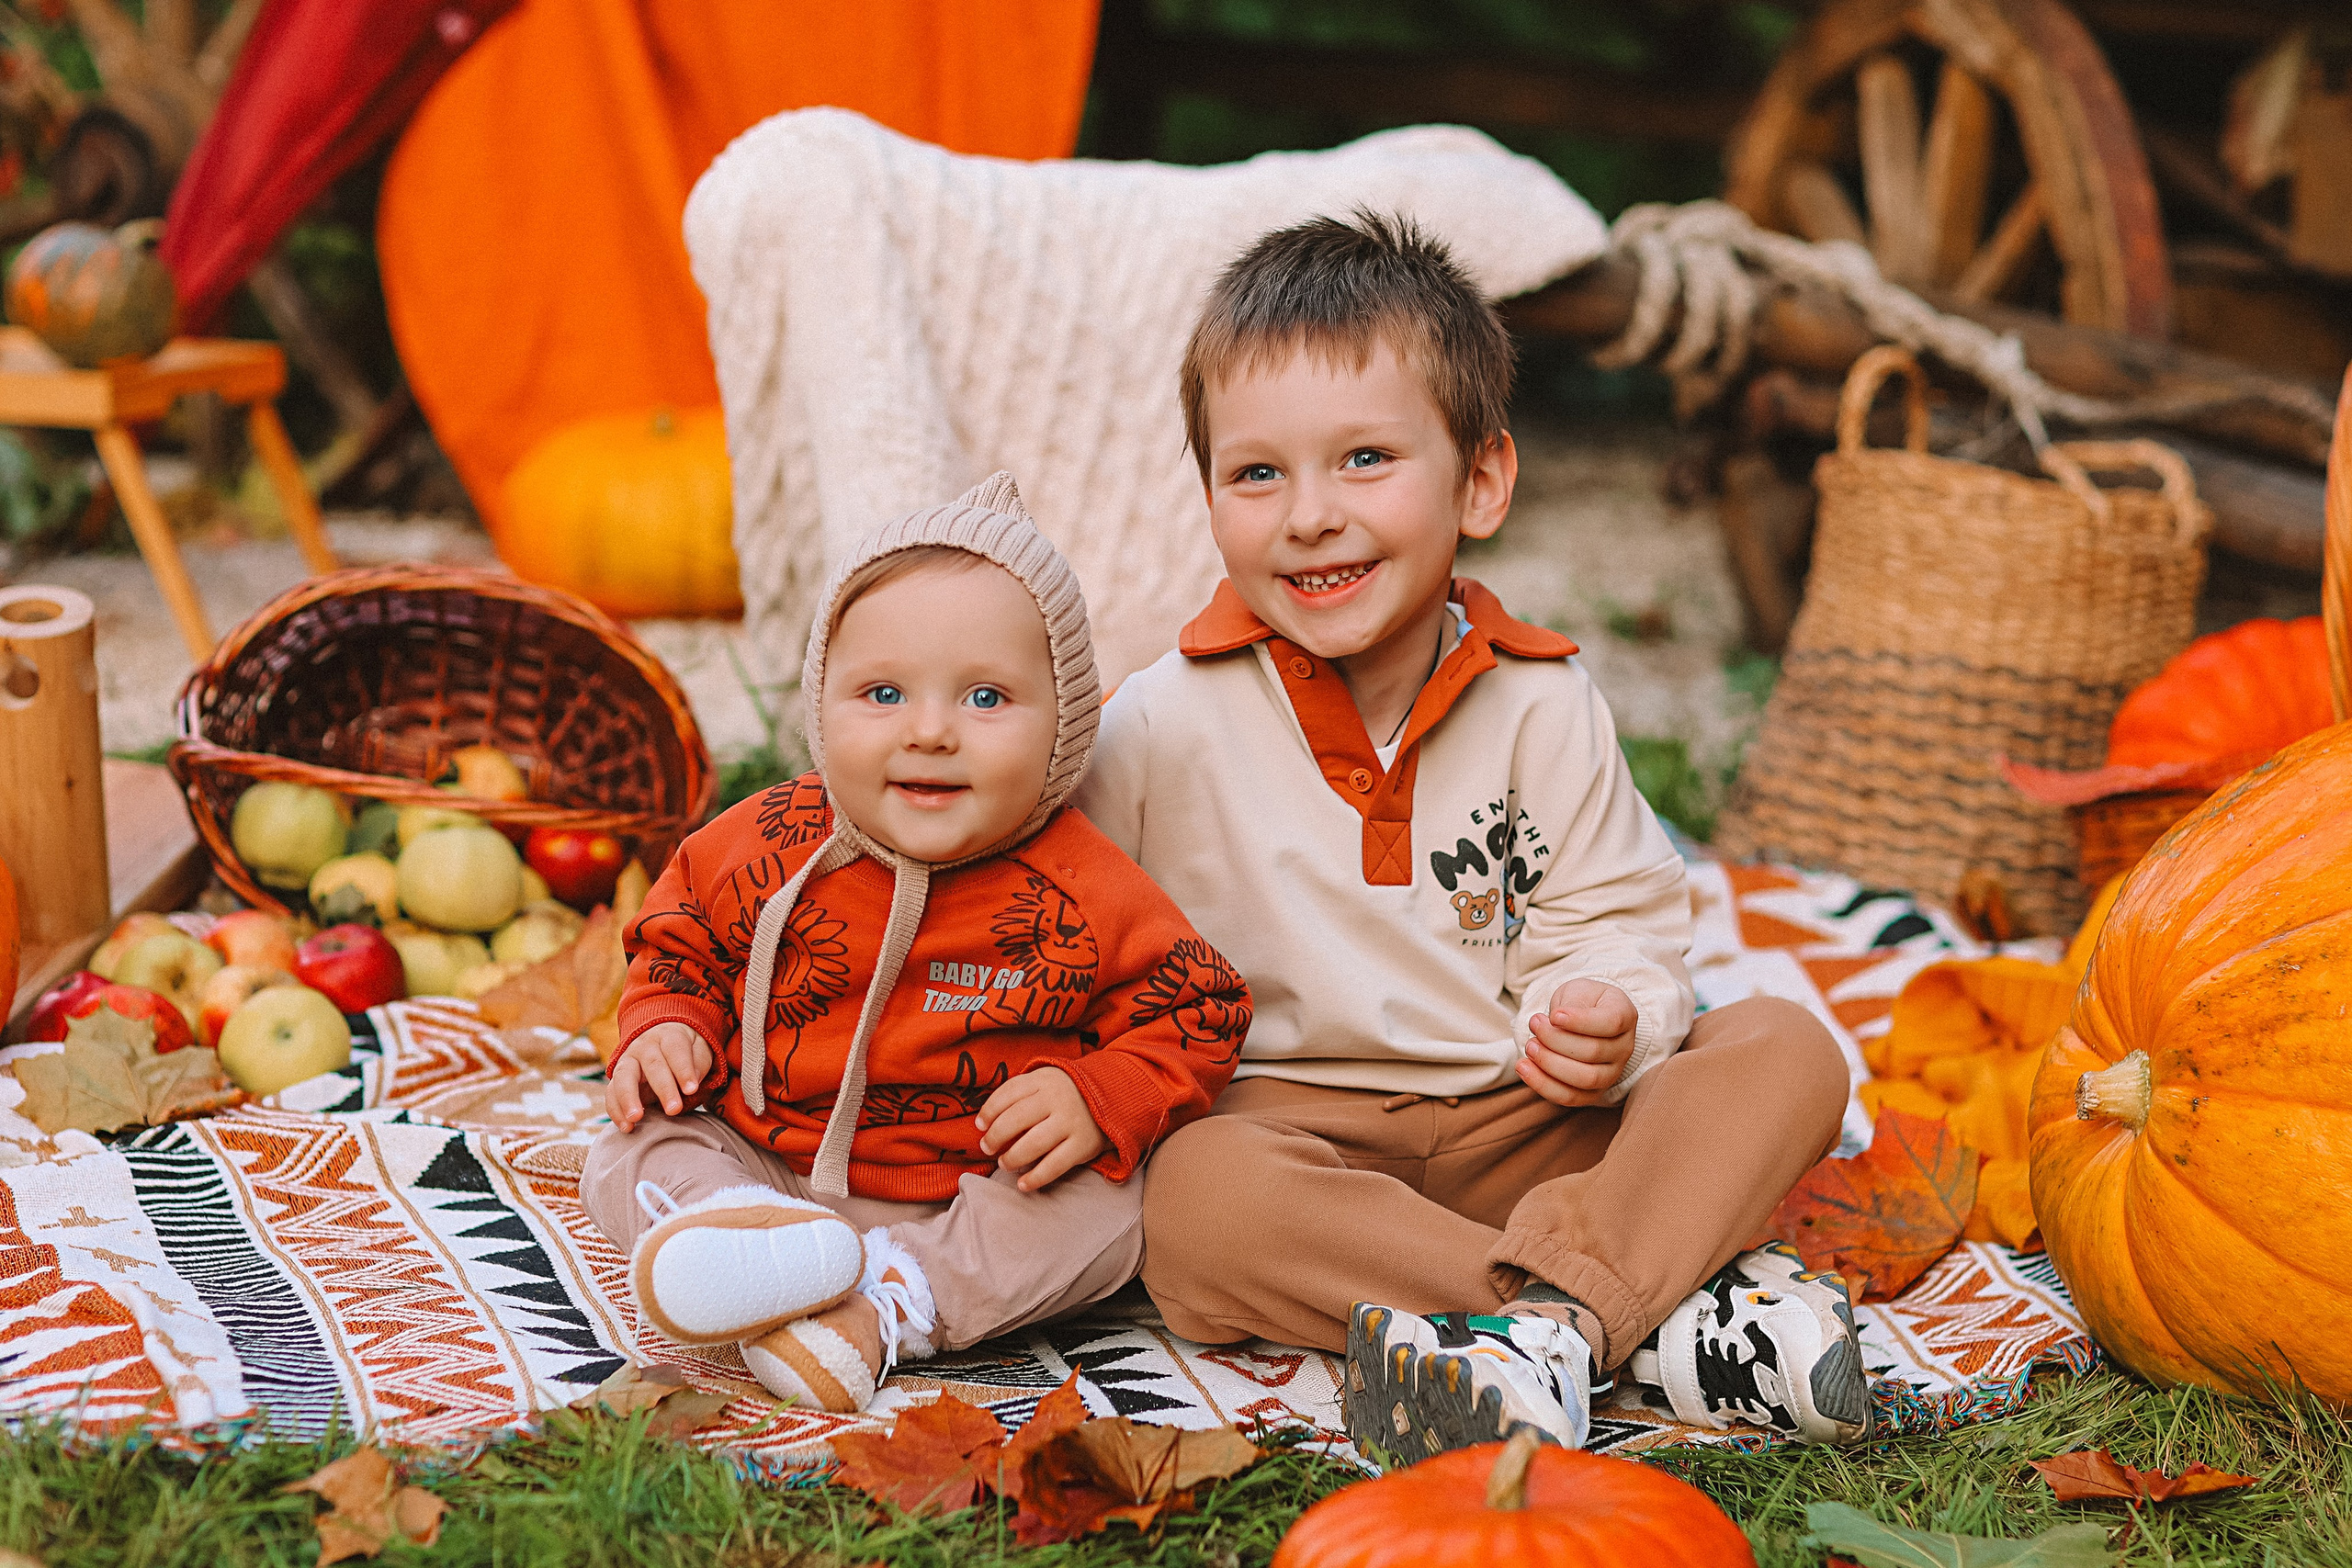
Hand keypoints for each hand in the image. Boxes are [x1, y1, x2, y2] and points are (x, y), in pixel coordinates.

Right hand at [606, 1022, 714, 1129]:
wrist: (662, 1044)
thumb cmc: (686, 1051)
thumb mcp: (699, 1050)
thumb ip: (699, 1064)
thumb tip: (691, 1083)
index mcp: (668, 1036)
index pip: (676, 1051)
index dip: (683, 1070)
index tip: (692, 1090)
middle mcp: (645, 1046)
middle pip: (653, 1065)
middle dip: (663, 1089)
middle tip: (674, 1110)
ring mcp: (627, 1062)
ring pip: (624, 1077)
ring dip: (628, 1099)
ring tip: (636, 1118)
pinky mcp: (617, 1079)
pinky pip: (611, 1094)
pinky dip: (616, 1111)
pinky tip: (626, 1127)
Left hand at [974, 1067, 1105, 1191]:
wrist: (1116, 1097)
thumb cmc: (1068, 1094)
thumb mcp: (1047, 1083)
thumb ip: (1021, 1094)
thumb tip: (987, 1122)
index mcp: (1044, 1080)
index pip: (1008, 1093)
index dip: (989, 1111)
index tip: (980, 1125)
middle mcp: (1058, 1099)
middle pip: (1016, 1118)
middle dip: (995, 1136)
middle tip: (988, 1148)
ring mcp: (1071, 1121)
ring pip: (1033, 1144)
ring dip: (1012, 1158)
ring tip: (1005, 1164)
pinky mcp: (1083, 1144)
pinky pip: (1055, 1165)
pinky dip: (1035, 1178)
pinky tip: (1023, 1184)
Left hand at [1518, 979, 1636, 1108]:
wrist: (1584, 1018)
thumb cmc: (1582, 1001)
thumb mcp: (1578, 990)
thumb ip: (1571, 1003)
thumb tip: (1554, 1023)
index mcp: (1625, 1016)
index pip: (1610, 1023)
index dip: (1579, 1021)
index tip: (1553, 1015)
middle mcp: (1624, 1048)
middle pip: (1593, 1052)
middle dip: (1555, 1040)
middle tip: (1534, 1024)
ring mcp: (1612, 1073)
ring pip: (1584, 1079)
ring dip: (1549, 1063)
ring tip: (1529, 1046)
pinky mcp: (1594, 1092)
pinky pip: (1570, 1097)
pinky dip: (1544, 1085)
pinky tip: (1524, 1067)